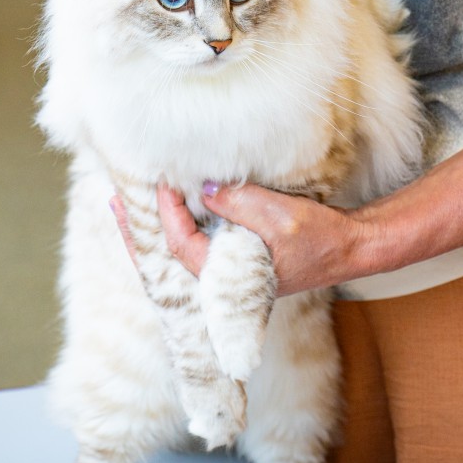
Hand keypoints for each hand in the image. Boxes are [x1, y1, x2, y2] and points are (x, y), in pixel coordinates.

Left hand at [129, 181, 373, 295]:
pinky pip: (198, 244)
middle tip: (114, 202)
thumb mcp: (278, 215)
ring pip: (180, 249)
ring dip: (156, 227)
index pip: (181, 244)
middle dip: (140, 230)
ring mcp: (229, 270)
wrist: (348, 249)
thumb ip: (239, 203)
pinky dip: (180, 225)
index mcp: (228, 275)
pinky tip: (174, 208)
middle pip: (168, 254)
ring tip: (130, 205)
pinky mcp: (239, 259)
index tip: (160, 184)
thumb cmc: (318, 238)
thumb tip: (204, 189)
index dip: (166, 213)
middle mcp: (223, 278)